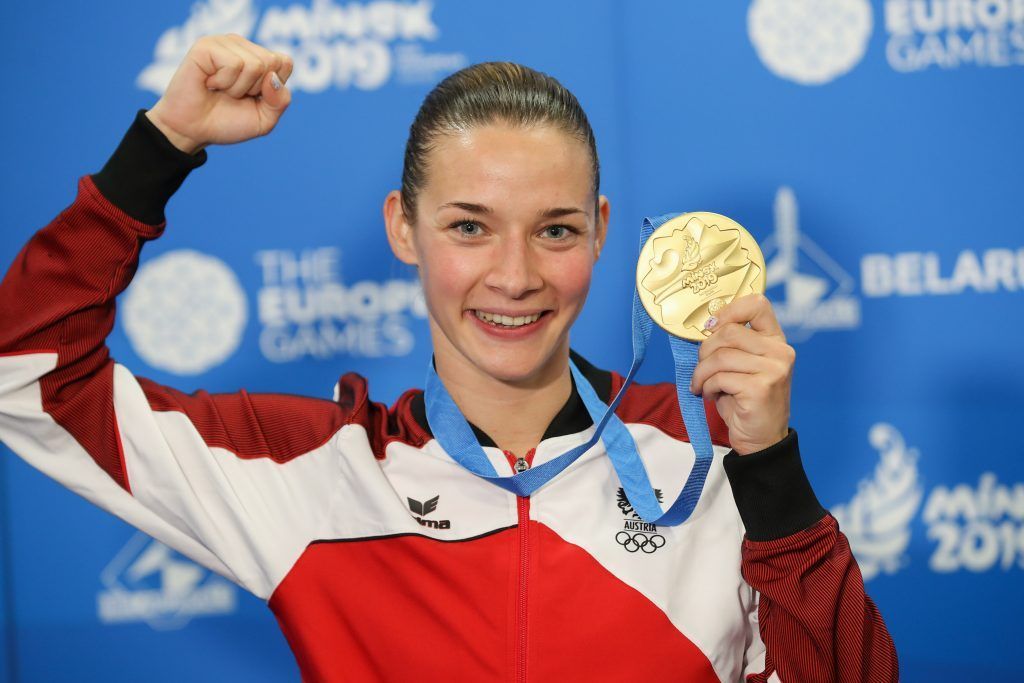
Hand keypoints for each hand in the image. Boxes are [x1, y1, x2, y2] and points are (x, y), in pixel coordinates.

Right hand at [145, 34, 293, 154]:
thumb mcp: (265, 119)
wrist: (193, 131)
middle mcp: (241, 45)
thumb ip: (280, 101)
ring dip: (238, 88)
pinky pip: (234, 64)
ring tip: (220, 89)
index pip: (284, 62)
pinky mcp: (206, 45)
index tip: (252, 97)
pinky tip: (209, 83)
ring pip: (255, 64)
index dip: (272, 88)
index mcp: (257, 57)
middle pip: (271, 62)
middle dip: (255, 89)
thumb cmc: (226, 122)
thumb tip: (273, 76)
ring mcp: (223, 43)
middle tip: (232, 94)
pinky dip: (224, 82)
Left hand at [689, 294, 793, 454]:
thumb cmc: (744, 400)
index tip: (710, 327)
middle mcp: (780, 352)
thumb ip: (730, 344)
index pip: (757, 304)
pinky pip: (720, 377)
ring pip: (721, 356)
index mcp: (775, 340)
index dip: (728, 311)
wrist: (760, 439)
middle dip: (705, 350)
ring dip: (702, 372)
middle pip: (729, 332)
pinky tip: (709, 395)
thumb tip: (703, 325)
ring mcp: (774, 369)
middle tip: (701, 368)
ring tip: (702, 384)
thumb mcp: (738, 366)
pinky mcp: (761, 388)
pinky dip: (706, 386)